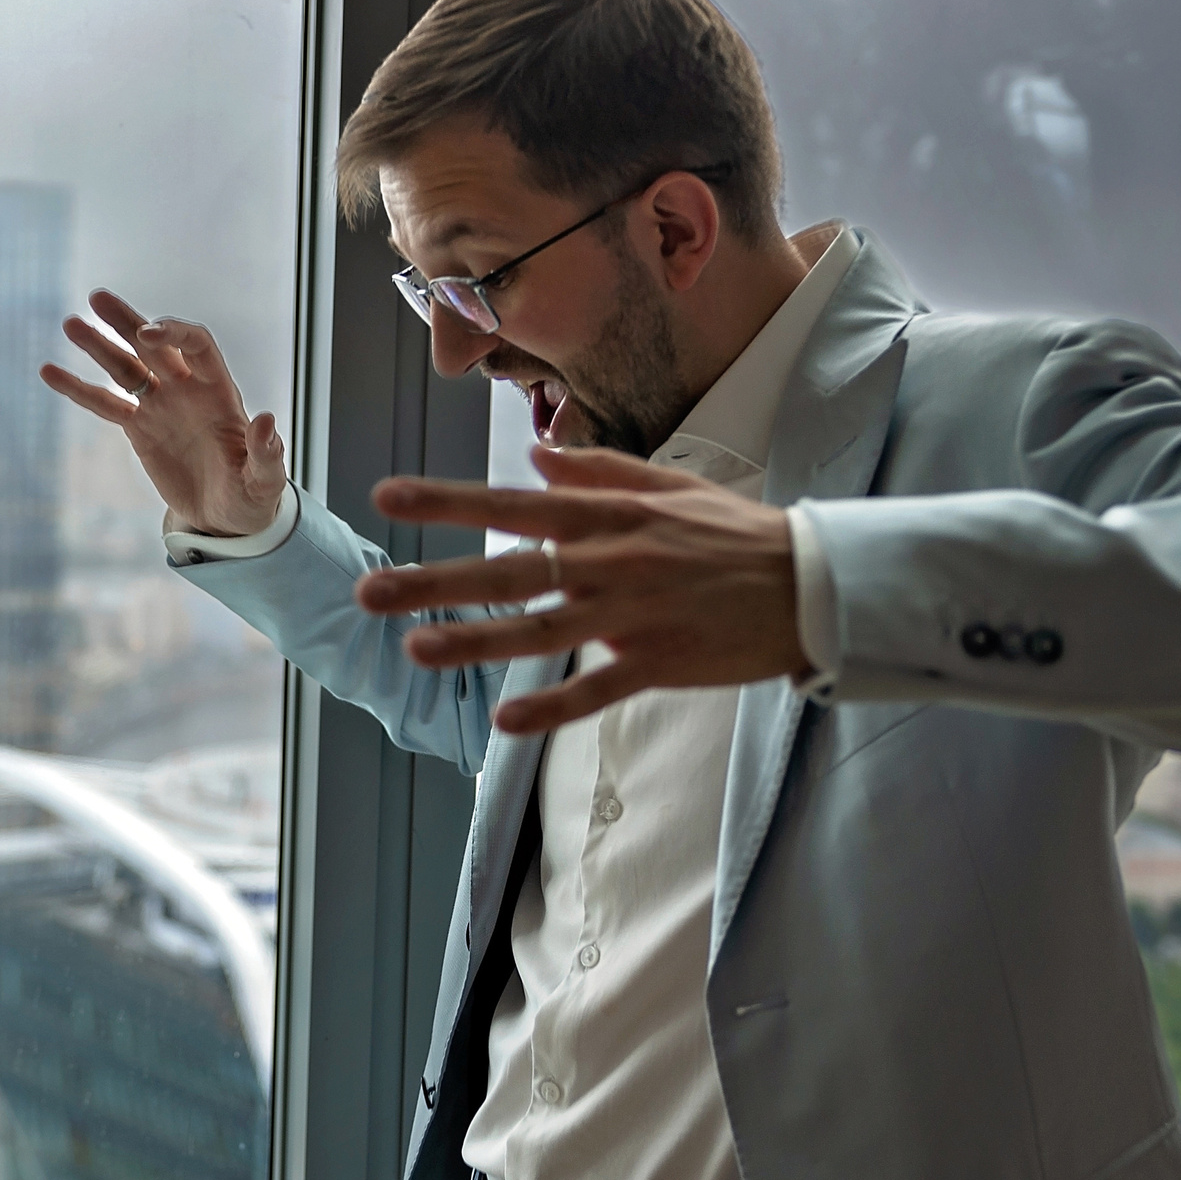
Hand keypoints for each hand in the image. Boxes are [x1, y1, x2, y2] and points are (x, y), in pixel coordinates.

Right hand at [41, 288, 285, 536]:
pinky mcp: (138, 427)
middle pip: (154, 344)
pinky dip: (78, 389)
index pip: (196, 345)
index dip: (173, 334)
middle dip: (128, 321)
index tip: (146, 334)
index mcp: (220, 391)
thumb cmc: (251, 496)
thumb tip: (267, 419)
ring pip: (125, 367)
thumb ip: (265, 452)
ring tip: (69, 324)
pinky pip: (104, 404)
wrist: (225, 516)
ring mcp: (160, 405)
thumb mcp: (264, 481)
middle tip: (97, 298)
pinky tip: (49, 372)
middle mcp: (187, 389)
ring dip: (98, 345)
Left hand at [357, 445, 808, 733]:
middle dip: (434, 581)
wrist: (812, 583)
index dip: (445, 502)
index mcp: (606, 516)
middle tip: (368, 591)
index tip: (385, 496)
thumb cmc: (735, 532)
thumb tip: (534, 455)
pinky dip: (552, 707)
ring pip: (539, 630)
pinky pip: (596, 690)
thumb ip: (596, 470)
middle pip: (507, 571)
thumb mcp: (667, 485)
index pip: (510, 504)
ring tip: (415, 649)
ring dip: (475, 642)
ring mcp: (631, 615)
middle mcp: (609, 562)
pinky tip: (506, 724)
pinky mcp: (658, 663)